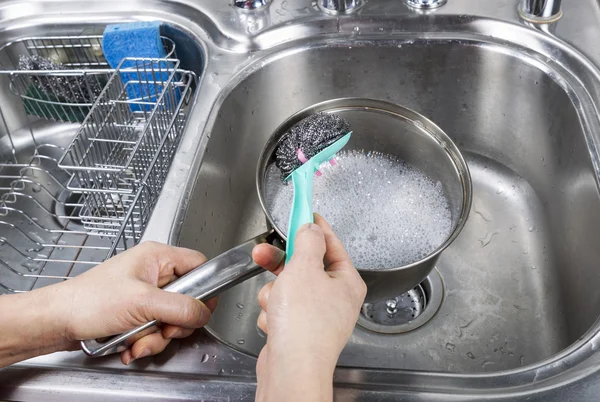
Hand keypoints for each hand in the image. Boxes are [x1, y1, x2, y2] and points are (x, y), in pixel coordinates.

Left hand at [0, 242, 215, 366]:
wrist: (57, 322)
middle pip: (188, 298)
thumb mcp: (142, 302)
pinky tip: (130, 345)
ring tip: (137, 341)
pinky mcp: (137, 313)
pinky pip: (156, 330)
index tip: (201, 309)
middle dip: (175, 322)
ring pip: (172, 319)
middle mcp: (154, 273)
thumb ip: (179, 307)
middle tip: (163, 328)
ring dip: (157, 337)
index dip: (205, 287)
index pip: (199, 264)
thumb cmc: (89, 301)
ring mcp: (145, 295)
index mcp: (158, 257)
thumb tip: (204, 312)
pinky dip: (146, 342)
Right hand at [251, 214, 366, 401]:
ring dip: (275, 293)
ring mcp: (317, 316)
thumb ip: (307, 242)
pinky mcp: (298, 330)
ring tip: (276, 304)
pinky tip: (275, 323)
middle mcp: (335, 298)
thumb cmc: (305, 324)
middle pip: (305, 266)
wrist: (291, 370)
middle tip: (263, 252)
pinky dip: (274, 313)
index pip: (331, 244)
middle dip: (281, 264)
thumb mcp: (305, 268)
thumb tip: (310, 227)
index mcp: (346, 281)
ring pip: (287, 287)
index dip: (314, 227)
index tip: (303, 212)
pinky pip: (281, 308)